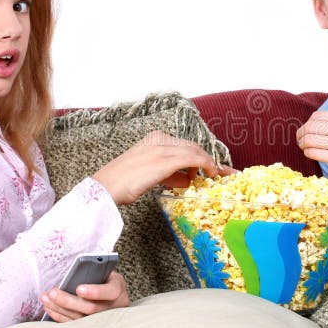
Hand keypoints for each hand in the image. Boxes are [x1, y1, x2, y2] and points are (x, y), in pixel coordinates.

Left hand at [40, 271, 129, 322]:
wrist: (111, 295)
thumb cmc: (104, 279)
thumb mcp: (104, 272)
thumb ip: (94, 273)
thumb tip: (74, 276)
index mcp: (118, 291)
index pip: (110, 292)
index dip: (95, 291)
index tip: (79, 288)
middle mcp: (113, 309)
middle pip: (91, 308)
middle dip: (69, 301)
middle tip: (52, 292)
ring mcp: (102, 321)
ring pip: (80, 319)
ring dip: (59, 308)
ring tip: (45, 298)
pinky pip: (74, 324)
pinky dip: (60, 316)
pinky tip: (49, 308)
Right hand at [93, 130, 234, 204]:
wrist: (105, 188)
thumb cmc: (123, 184)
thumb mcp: (149, 174)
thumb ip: (170, 174)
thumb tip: (188, 179)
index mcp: (154, 139)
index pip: (185, 145)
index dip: (202, 156)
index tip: (214, 166)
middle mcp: (159, 139)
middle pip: (193, 146)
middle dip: (209, 159)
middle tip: (222, 172)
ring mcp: (162, 148)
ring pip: (195, 151)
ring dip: (209, 163)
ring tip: (214, 176)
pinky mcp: (165, 159)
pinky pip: (193, 158)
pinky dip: (206, 164)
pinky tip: (211, 173)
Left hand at [296, 111, 327, 182]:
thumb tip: (315, 128)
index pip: (316, 117)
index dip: (307, 125)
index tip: (305, 132)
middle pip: (310, 127)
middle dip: (301, 135)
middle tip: (300, 142)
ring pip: (309, 140)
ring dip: (303, 145)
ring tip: (305, 149)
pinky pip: (314, 153)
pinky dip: (309, 154)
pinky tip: (311, 155)